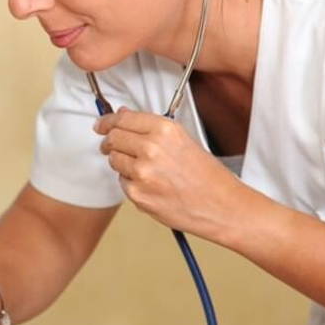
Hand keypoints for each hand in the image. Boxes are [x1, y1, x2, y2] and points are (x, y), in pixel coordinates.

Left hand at [94, 107, 244, 242]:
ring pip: (114, 161)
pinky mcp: (138, 195)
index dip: (108, 121)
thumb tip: (123, 116)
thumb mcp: (184, 140)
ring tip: (145, 169)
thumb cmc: (209, 176)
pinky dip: (131, 183)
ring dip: (122, 162)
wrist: (223, 207)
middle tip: (110, 144)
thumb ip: (151, 128)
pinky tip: (152, 185)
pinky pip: (123, 183)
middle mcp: (151, 149)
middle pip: (113, 138)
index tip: (101, 124)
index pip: (122, 119)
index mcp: (165, 130)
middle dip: (110, 141)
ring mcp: (142, 173)